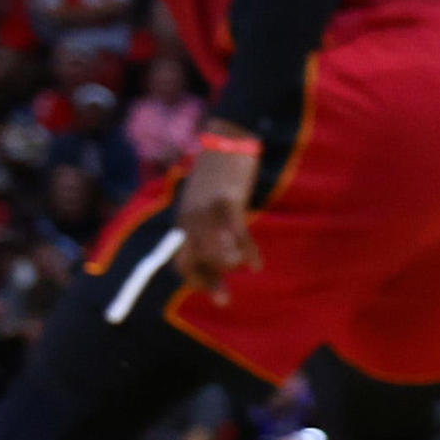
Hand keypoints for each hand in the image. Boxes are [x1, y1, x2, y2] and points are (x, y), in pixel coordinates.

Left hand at [176, 138, 261, 296]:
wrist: (227, 139)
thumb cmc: (220, 172)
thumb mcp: (208, 201)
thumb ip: (211, 225)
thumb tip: (223, 251)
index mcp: (183, 220)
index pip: (182, 260)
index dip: (195, 279)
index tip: (212, 291)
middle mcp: (190, 219)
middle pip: (194, 261)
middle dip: (209, 283)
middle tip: (224, 300)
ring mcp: (206, 211)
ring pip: (214, 251)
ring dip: (229, 264)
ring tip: (242, 265)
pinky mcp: (226, 202)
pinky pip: (237, 236)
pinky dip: (248, 252)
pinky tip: (257, 265)